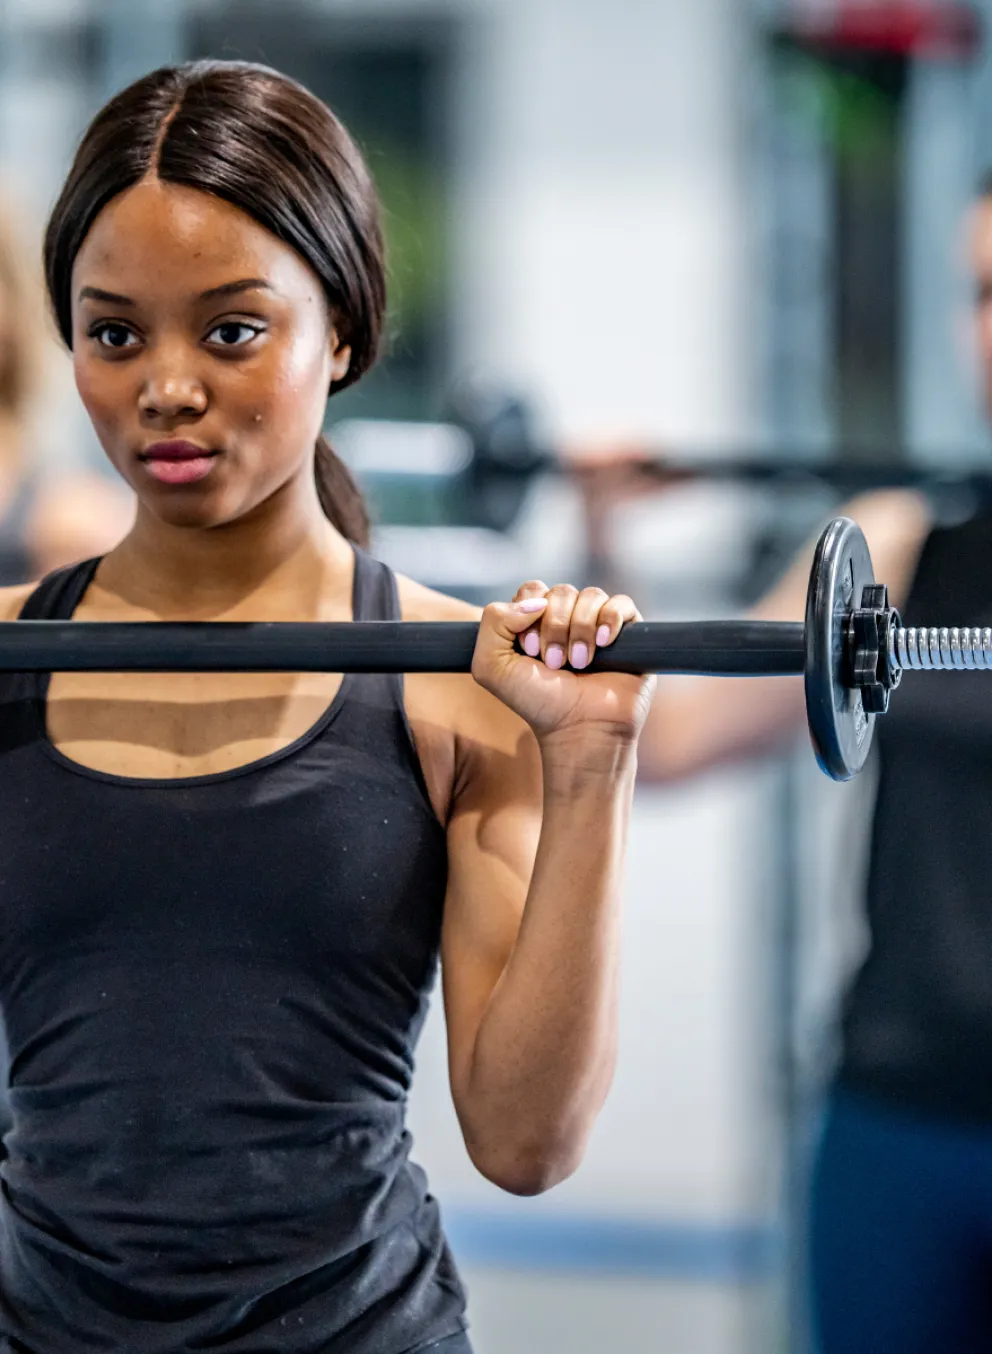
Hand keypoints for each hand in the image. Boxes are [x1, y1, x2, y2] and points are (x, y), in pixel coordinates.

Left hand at [472, 581, 655, 745]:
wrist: (580, 729)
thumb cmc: (537, 702)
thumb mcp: (491, 666)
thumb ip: (494, 621)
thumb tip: (536, 600)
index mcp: (535, 622)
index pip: (532, 590)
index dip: (529, 614)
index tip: (531, 652)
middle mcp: (567, 619)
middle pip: (561, 592)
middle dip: (555, 627)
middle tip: (555, 663)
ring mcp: (598, 624)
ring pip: (591, 596)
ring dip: (581, 630)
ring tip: (580, 663)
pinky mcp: (629, 632)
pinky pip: (621, 603)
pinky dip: (610, 619)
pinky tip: (604, 643)